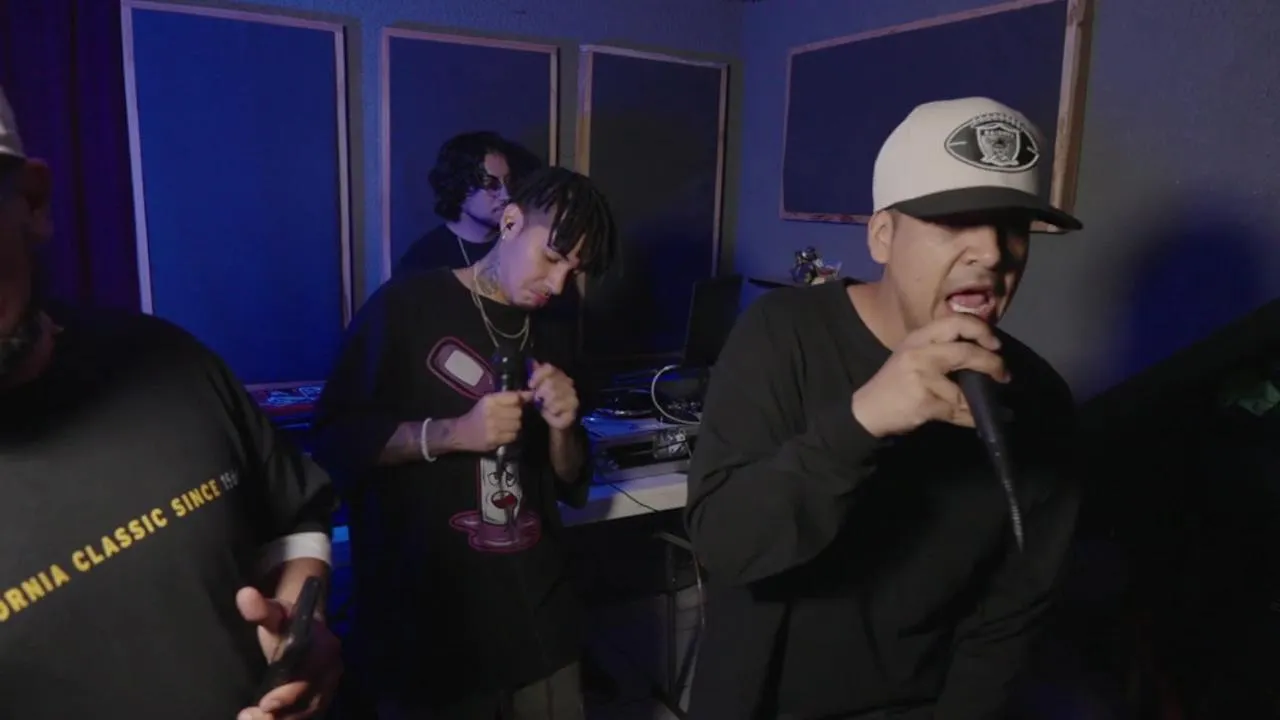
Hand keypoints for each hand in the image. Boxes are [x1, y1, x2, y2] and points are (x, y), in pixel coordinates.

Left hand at [236, 587, 341, 719]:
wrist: (305, 628)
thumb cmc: (287, 620)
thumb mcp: (275, 612)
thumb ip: (261, 608)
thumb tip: (245, 595)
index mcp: (325, 648)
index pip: (310, 676)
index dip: (290, 693)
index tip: (265, 703)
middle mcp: (330, 672)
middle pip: (309, 702)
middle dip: (279, 715)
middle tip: (247, 717)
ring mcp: (326, 689)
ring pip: (306, 714)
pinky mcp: (317, 701)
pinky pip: (303, 716)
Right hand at [456, 390, 531, 452]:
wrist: (461, 432)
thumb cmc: (478, 415)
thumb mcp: (490, 401)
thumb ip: (510, 397)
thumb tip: (531, 394)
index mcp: (490, 400)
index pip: (515, 398)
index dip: (520, 401)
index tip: (519, 404)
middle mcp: (491, 412)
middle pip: (518, 412)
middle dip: (517, 415)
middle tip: (510, 417)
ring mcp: (492, 427)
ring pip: (517, 425)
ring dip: (515, 426)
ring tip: (507, 426)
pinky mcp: (494, 439)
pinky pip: (513, 436)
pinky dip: (511, 435)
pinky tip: (503, 433)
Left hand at [528, 360, 578, 430]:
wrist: (553, 421)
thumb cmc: (544, 403)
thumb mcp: (536, 389)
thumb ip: (536, 375)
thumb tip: (532, 361)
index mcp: (557, 374)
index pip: (548, 368)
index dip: (538, 375)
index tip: (530, 385)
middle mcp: (567, 381)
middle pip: (550, 381)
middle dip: (541, 392)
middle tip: (538, 399)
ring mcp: (572, 393)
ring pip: (554, 394)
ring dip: (546, 403)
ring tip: (546, 406)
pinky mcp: (574, 405)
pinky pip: (559, 405)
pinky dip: (553, 410)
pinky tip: (553, 412)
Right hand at [851, 314, 1008, 436]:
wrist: (868, 409)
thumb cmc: (895, 382)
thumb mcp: (914, 354)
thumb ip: (941, 347)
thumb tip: (984, 349)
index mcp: (919, 337)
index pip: (956, 321)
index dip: (981, 330)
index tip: (994, 344)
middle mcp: (919, 352)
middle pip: (967, 352)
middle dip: (992, 364)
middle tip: (1003, 375)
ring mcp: (921, 377)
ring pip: (964, 389)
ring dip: (980, 400)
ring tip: (983, 405)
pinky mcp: (924, 402)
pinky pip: (957, 411)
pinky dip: (970, 418)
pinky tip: (973, 419)